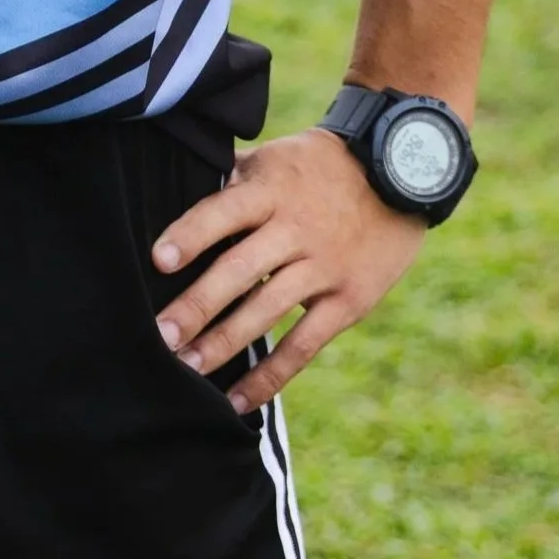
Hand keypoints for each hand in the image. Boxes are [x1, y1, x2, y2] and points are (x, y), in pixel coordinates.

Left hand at [151, 127, 425, 414]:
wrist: (400, 175)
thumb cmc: (319, 167)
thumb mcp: (276, 157)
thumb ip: (232, 179)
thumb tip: (176, 191)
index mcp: (272, 190)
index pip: (223, 212)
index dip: (191, 235)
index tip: (158, 260)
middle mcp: (295, 229)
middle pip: (239, 270)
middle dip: (197, 306)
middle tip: (161, 336)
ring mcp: (323, 268)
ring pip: (265, 311)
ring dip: (223, 343)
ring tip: (186, 368)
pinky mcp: (348, 302)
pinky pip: (303, 346)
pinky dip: (270, 376)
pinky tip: (238, 400)